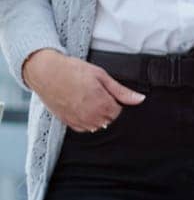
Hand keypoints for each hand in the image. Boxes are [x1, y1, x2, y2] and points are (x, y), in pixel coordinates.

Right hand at [20, 49, 144, 132]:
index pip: (119, 113)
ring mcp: (77, 121)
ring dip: (98, 116)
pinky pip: (83, 128)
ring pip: (96, 126)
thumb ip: (121, 91)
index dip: (117, 102)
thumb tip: (140, 99)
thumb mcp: (102, 76)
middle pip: (109, 120)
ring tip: (91, 99)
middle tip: (100, 94)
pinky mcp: (67, 122)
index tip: (111, 94)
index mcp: (102, 105)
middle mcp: (90, 117)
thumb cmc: (73, 71)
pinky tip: (83, 107)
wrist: (46, 73)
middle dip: (109, 110)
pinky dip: (86, 121)